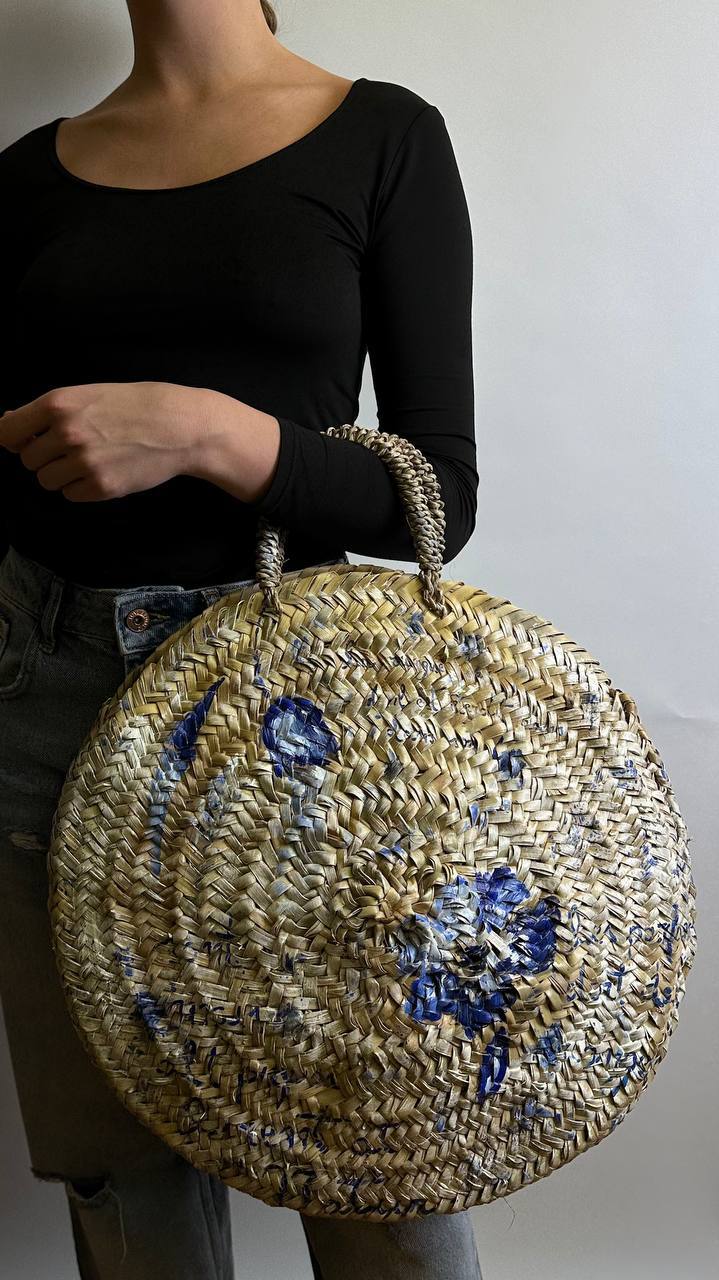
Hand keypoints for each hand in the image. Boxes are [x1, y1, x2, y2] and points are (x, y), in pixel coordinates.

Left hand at [0, 380, 217, 501]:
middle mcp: (67, 434)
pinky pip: (71, 495)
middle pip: (28, 460)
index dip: (13, 440)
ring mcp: (84, 463)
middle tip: (72, 448)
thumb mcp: (90, 394)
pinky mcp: (101, 487)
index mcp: (58, 405)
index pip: (6, 432)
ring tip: (89, 460)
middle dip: (45, 457)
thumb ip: (50, 411)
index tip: (23, 442)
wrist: (181, 426)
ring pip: (47, 481)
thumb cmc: (138, 404)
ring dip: (62, 474)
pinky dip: (81, 488)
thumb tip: (9, 422)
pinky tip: (103, 471)